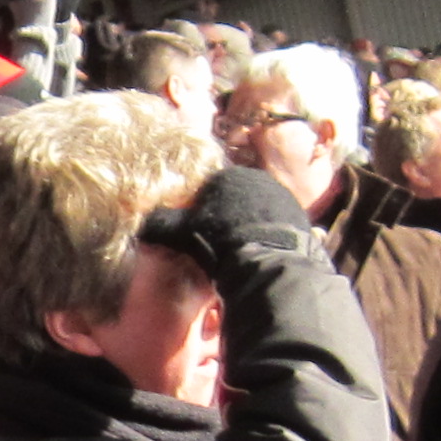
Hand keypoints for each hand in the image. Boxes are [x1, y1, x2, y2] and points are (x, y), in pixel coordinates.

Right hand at [138, 165, 314, 269]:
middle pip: (236, 200)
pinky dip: (268, 239)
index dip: (202, 214)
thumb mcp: (181, 234)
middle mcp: (258, 180)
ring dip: (249, 229)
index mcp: (228, 176)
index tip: (199, 235)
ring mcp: (282, 198)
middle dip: (228, 219)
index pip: (210, 191)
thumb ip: (161, 225)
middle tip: (220, 247)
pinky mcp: (301, 218)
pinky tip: (261, 257)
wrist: (266, 263)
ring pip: (258, 214)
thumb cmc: (219, 243)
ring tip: (241, 255)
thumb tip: (140, 225)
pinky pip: (277, 227)